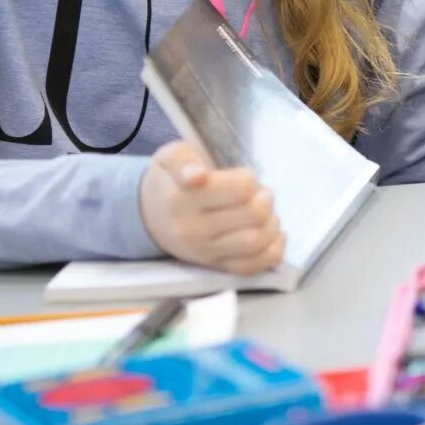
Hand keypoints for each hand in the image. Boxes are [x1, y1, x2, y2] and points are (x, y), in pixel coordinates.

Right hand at [138, 141, 284, 275]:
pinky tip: (272, 232)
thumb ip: (183, 161)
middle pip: (254, 214)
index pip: (239, 189)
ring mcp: (205, 253)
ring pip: (257, 241)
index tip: (243, 177)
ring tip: (265, 212)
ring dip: (272, 223)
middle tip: (259, 192)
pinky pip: (253, 267)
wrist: (151, 216)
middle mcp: (192, 230)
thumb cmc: (171, 180)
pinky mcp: (216, 267)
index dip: (249, 179)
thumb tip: (196, 175)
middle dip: (265, 198)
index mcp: (182, 199)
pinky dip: (273, 250)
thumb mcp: (171, 157)